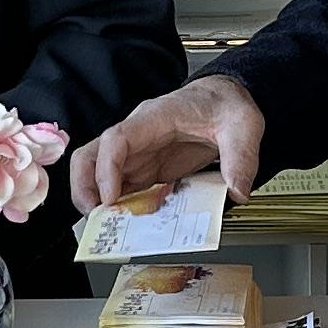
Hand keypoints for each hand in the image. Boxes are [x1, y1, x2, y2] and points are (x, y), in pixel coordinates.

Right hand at [68, 75, 264, 216]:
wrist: (225, 100)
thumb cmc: (224, 105)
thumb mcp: (242, 126)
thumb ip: (241, 158)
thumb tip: (237, 190)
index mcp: (155, 118)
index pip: (116, 139)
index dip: (106, 170)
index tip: (110, 198)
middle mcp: (139, 135)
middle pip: (92, 155)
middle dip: (85, 187)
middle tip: (95, 217)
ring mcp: (139, 153)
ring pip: (99, 173)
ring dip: (97, 200)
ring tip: (107, 226)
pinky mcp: (147, 169)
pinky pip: (121, 188)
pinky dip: (119, 207)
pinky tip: (128, 224)